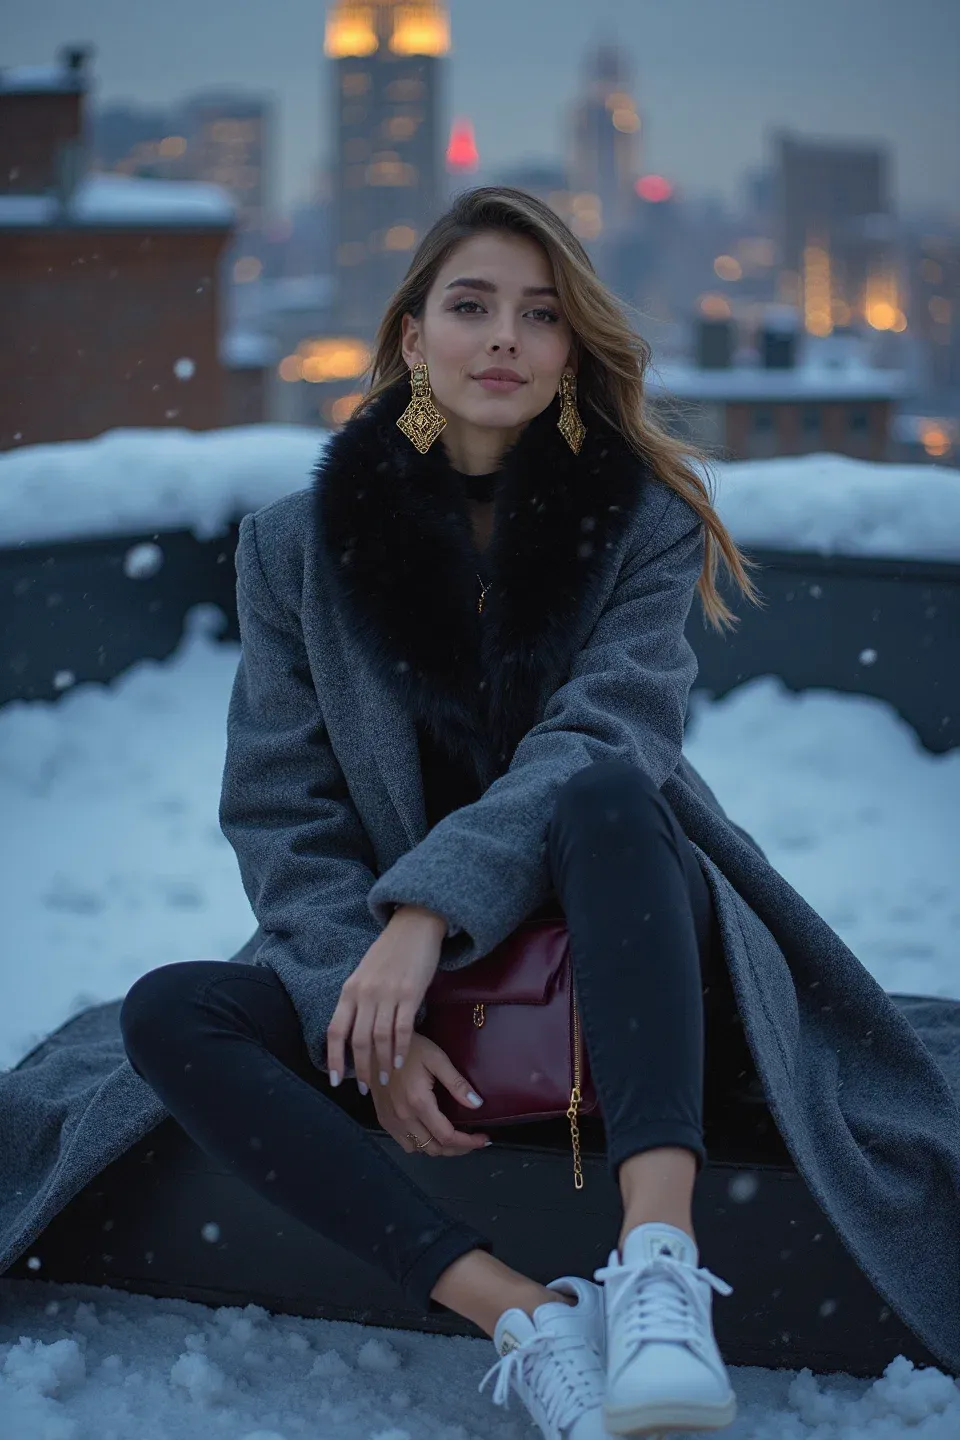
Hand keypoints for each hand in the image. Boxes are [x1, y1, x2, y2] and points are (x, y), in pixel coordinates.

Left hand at [326, 905, 446, 1089]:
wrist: (414, 924)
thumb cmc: (390, 952)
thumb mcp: (364, 974)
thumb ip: (357, 1000)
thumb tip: (353, 1032)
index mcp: (349, 990)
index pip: (335, 1031)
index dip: (333, 1058)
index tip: (335, 1080)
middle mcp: (365, 993)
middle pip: (358, 1040)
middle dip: (360, 1069)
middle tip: (364, 1088)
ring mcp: (388, 993)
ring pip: (380, 1038)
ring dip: (381, 1063)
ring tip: (383, 1078)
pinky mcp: (410, 993)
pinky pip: (403, 1028)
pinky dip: (400, 1048)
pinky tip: (400, 1061)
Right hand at [371, 1033, 489, 1156]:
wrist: (376, 1044)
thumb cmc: (409, 1048)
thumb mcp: (437, 1059)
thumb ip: (457, 1083)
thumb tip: (477, 1104)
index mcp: (418, 1103)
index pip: (447, 1136)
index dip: (468, 1142)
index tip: (484, 1139)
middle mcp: (403, 1117)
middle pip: (434, 1148)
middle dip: (457, 1149)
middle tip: (473, 1140)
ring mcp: (391, 1120)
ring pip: (419, 1149)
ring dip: (439, 1148)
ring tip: (455, 1138)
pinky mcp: (383, 1119)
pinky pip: (405, 1143)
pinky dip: (421, 1144)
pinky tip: (430, 1132)